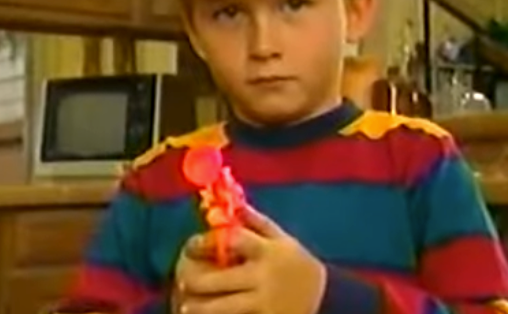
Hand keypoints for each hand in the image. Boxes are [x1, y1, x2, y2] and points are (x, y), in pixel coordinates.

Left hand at [176, 206, 326, 313]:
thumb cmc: (298, 264)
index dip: (207, 242)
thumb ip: (257, 223)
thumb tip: (234, 205)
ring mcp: (262, 303)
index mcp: (267, 251)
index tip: (192, 245)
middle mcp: (262, 277)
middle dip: (194, 281)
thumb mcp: (283, 239)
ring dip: (200, 308)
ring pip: (221, 308)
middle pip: (218, 280)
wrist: (325, 299)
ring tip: (186, 306)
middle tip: (182, 280)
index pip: (232, 241)